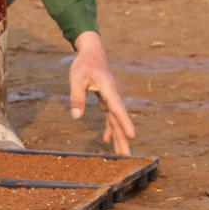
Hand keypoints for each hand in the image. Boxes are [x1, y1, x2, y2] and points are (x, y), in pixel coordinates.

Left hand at [69, 31, 135, 154]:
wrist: (93, 51)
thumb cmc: (84, 63)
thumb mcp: (76, 78)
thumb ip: (77, 97)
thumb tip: (76, 116)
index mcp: (109, 89)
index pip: (117, 109)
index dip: (125, 123)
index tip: (132, 136)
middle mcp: (114, 95)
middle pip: (120, 120)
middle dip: (124, 139)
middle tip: (129, 158)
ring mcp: (112, 98)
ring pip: (117, 120)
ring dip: (119, 137)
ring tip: (122, 155)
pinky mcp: (108, 99)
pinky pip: (111, 116)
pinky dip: (109, 128)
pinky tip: (106, 140)